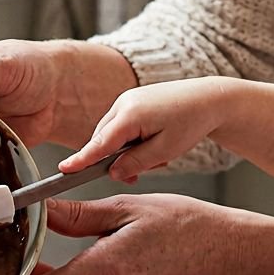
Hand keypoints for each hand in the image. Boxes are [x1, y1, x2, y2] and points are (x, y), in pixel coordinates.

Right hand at [58, 77, 233, 181]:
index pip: (99, 144)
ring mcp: (125, 99)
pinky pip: (119, 126)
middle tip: (137, 176)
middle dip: (114, 160)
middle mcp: (123, 103)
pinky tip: (149, 144)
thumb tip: (112, 173)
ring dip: (124, 151)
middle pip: (103, 140)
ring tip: (154, 157)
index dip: (81, 159)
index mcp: (131, 115)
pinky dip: (128, 140)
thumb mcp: (165, 150)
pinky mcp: (130, 100)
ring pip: (111, 135)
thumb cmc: (191, 122)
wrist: (209, 98)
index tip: (64, 170)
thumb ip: (136, 163)